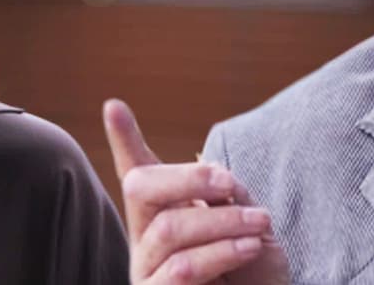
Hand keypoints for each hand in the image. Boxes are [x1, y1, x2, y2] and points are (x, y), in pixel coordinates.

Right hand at [102, 99, 289, 284]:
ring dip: (221, 221)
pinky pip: (182, 269)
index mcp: (165, 213)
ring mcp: (147, 269)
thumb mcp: (248, 223)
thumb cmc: (255, 272)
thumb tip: (210, 173)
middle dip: (188, 177)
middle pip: (141, 188)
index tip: (114, 105)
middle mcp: (146, 238)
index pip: (139, 174)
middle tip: (230, 182)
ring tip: (259, 222)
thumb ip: (228, 196)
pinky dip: (220, 252)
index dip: (124, 141)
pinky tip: (249, 247)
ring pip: (168, 229)